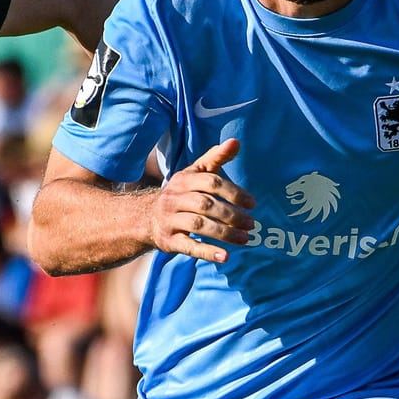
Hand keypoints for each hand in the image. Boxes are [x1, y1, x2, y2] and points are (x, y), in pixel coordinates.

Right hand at [148, 138, 253, 262]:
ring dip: (224, 233)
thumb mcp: (195, 173)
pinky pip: (189, 246)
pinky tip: (225, 257)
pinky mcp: (169, 240)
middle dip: (231, 214)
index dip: (234, 192)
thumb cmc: (182, 193)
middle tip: (251, 223)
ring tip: (245, 239)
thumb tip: (236, 141)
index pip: (211, 182)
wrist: (146, 217)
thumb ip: (216, 157)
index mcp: (184, 180)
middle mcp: (174, 198)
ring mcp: (170, 220)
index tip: (252, 203)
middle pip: (206, 205)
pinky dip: (207, 252)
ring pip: (199, 225)